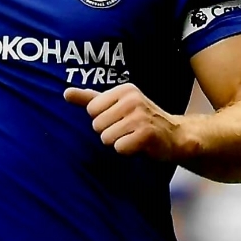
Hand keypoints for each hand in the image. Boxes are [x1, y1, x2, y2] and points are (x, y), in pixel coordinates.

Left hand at [63, 83, 182, 161]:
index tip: (120, 120)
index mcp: (124, 90)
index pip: (92, 110)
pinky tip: (138, 146)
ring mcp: (140, 116)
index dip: (102, 120)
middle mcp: (132, 99)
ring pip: (106, 138)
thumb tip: (65, 93)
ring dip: (118, 143)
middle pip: (97, 125)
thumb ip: (90, 99)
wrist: (175, 136)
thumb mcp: (117, 105)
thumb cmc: (141, 120)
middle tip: (128, 131)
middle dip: (109, 133)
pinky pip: (119, 148)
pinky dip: (127, 151)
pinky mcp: (146, 134)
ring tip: (133, 137)